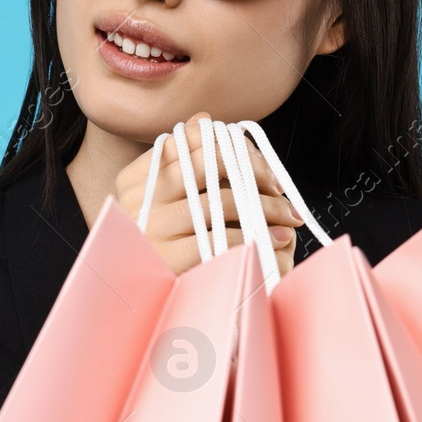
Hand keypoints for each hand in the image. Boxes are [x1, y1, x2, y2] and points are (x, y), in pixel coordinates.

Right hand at [114, 112, 303, 277]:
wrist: (138, 303)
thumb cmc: (159, 247)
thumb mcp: (163, 201)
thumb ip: (181, 161)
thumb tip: (201, 118)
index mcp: (134, 180)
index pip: (188, 143)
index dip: (232, 148)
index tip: (260, 165)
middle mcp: (138, 200)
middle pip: (209, 164)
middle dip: (254, 171)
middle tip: (279, 186)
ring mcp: (151, 230)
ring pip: (224, 201)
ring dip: (266, 207)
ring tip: (288, 216)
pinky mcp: (169, 260)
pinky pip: (224, 238)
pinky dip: (258, 237)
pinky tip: (277, 239)